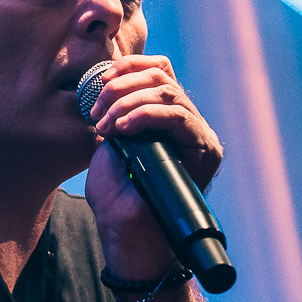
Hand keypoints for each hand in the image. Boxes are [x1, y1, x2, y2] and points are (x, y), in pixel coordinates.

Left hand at [82, 56, 222, 275]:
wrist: (127, 235)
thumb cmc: (116, 196)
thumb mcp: (109, 144)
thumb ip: (115, 112)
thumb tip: (107, 81)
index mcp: (167, 119)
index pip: (158, 72)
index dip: (129, 67)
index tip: (99, 79)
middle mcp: (188, 123)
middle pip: (162, 78)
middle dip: (122, 86)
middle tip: (96, 110)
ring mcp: (199, 136)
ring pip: (169, 93)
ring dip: (129, 101)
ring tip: (106, 124)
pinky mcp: (204, 150)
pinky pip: (178, 116)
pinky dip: (146, 115)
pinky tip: (123, 127)